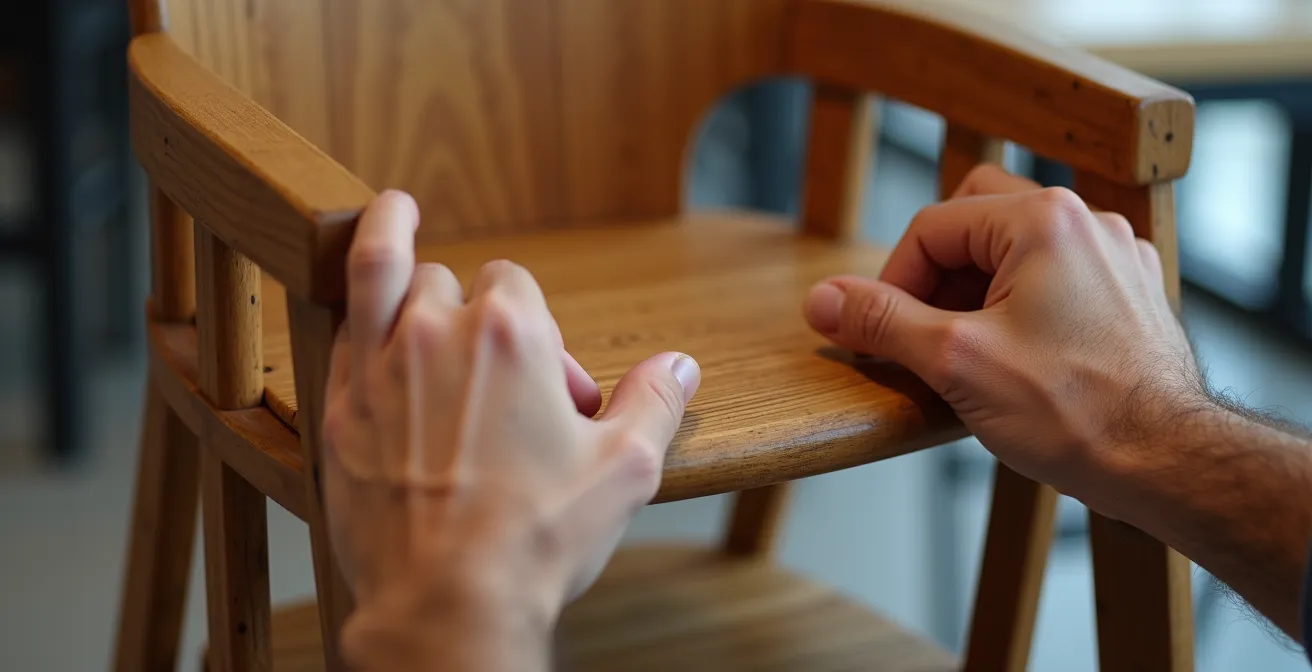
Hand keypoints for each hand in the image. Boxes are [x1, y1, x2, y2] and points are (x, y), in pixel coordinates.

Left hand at [322, 191, 700, 665]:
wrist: (448, 603)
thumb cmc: (537, 537)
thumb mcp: (623, 468)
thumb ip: (655, 403)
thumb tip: (680, 366)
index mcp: (510, 334)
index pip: (514, 280)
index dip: (536, 322)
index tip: (547, 377)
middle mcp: (437, 333)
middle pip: (453, 279)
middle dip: (475, 306)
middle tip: (496, 372)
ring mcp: (380, 368)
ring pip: (381, 274)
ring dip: (394, 245)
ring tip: (395, 212)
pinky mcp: (341, 410)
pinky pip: (340, 330)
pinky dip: (353, 311)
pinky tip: (360, 317)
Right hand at [804, 165, 1203, 506]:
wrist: (1168, 463)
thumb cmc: (1075, 412)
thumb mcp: (954, 363)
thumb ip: (882, 322)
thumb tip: (820, 300)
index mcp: (1042, 221)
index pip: (932, 228)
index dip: (890, 282)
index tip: (877, 335)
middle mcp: (1086, 223)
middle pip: (975, 221)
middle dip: (936, 274)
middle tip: (921, 331)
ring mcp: (1115, 257)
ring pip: (1016, 248)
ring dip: (976, 290)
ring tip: (964, 352)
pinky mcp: (1130, 293)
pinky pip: (1056, 275)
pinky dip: (1020, 303)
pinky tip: (1013, 357)